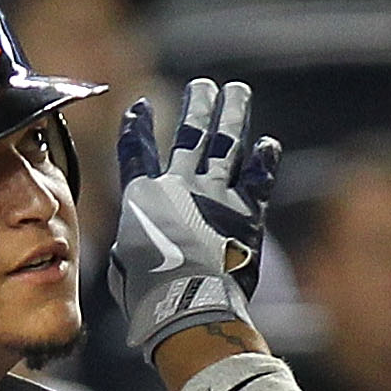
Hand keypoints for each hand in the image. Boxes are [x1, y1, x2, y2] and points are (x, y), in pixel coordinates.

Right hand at [111, 78, 282, 359]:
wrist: (187, 303)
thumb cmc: (148, 294)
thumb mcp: (123, 265)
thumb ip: (132, 242)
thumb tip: (137, 243)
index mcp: (143, 198)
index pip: (137, 153)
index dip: (137, 129)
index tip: (140, 107)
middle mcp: (181, 186)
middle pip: (191, 134)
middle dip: (197, 105)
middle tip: (204, 87)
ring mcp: (217, 195)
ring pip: (227, 142)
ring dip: (233, 113)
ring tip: (237, 92)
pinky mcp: (247, 212)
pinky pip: (258, 177)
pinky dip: (263, 159)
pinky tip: (268, 144)